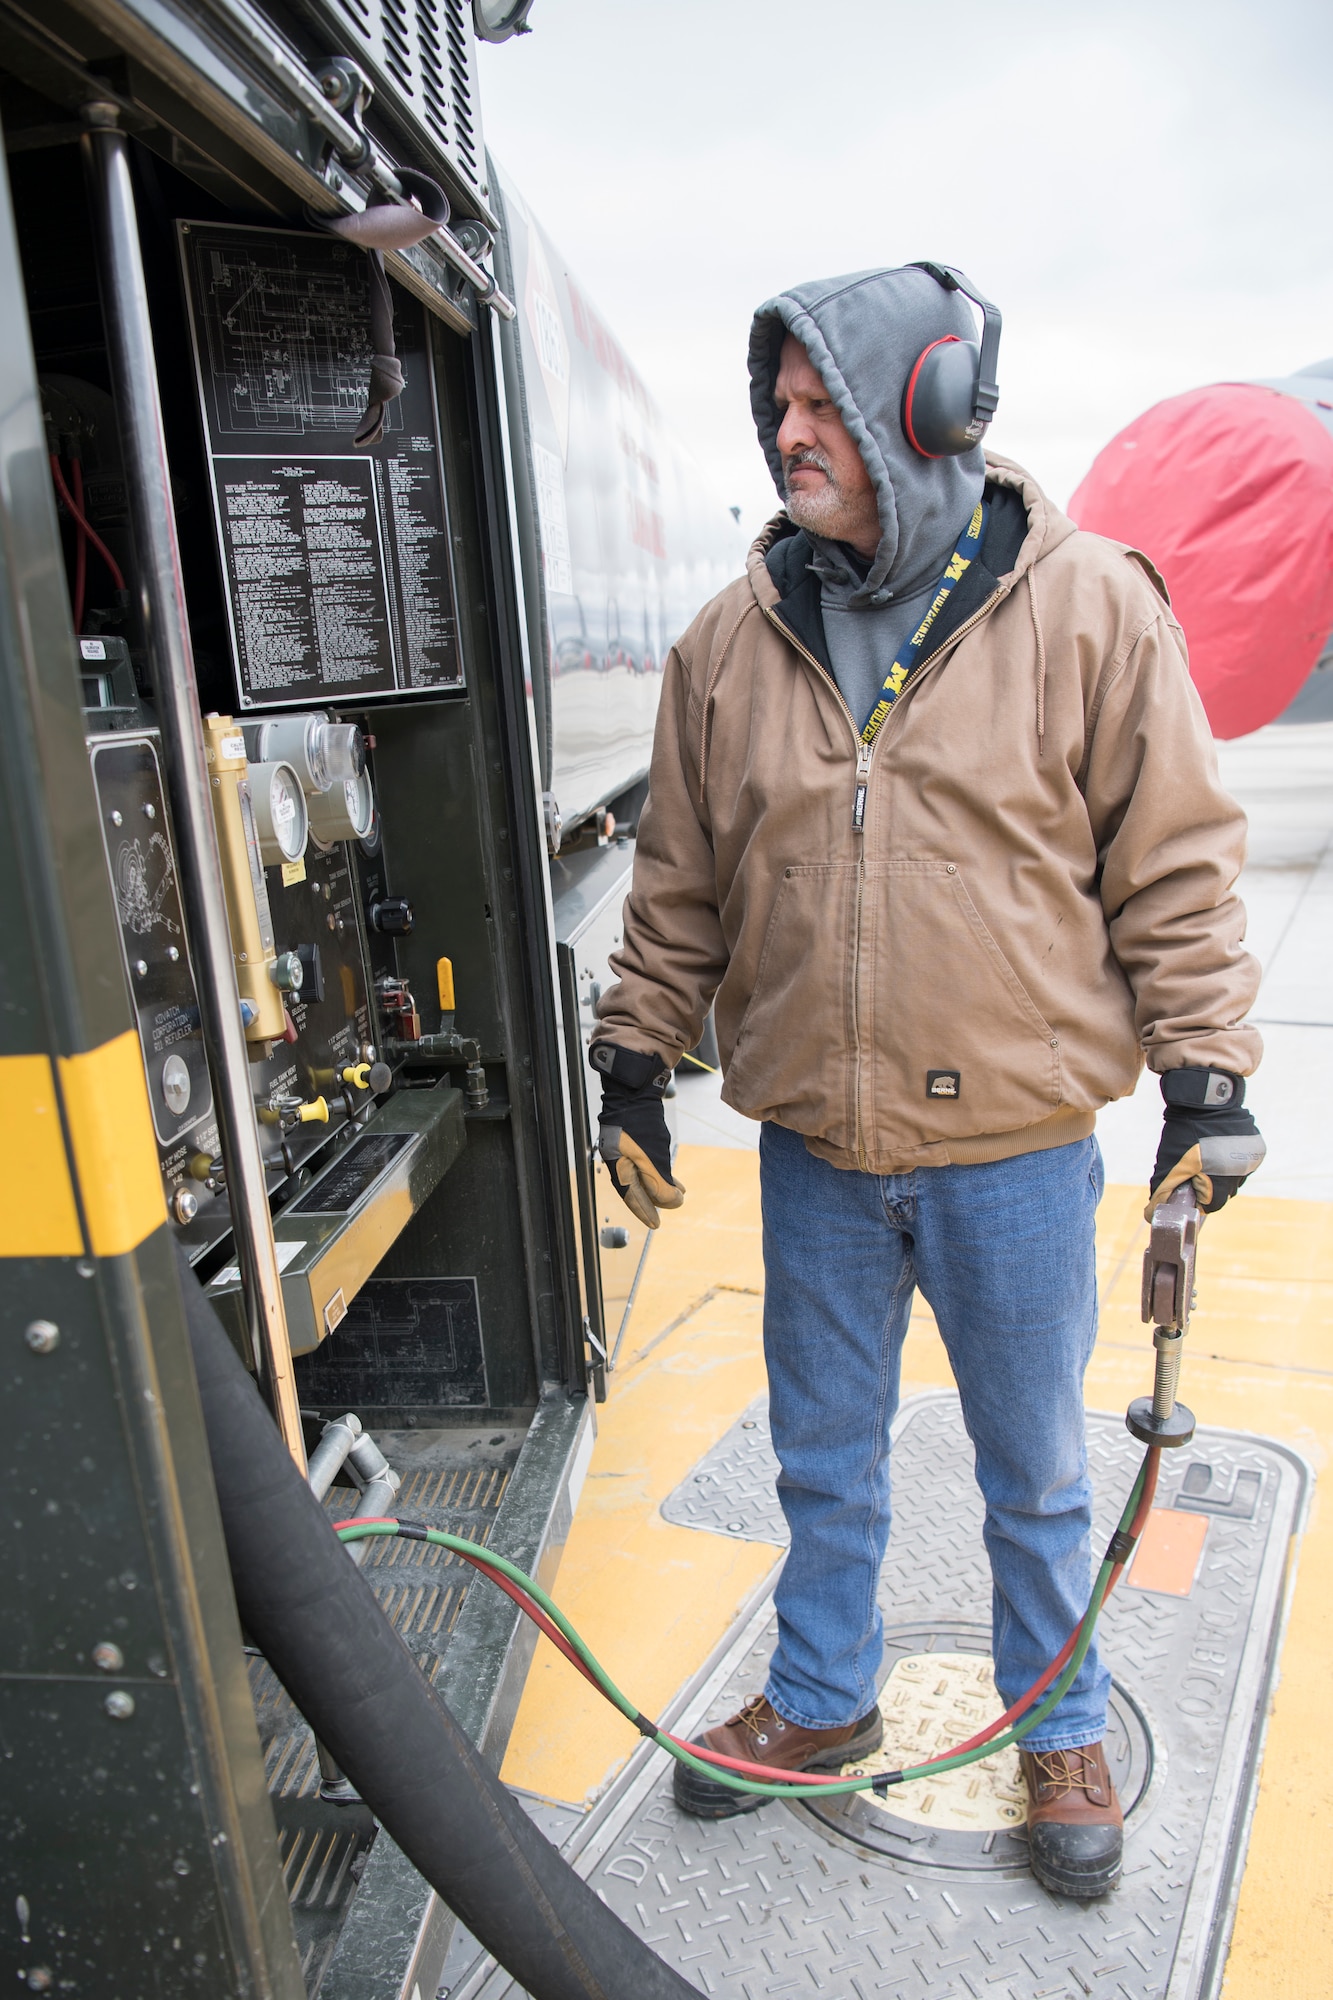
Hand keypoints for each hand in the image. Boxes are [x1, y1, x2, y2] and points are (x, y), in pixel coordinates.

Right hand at [590, 1042, 685, 1229]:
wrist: (634, 1088)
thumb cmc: (641, 1122)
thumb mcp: (653, 1157)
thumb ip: (660, 1183)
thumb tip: (672, 1202)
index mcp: (617, 1165)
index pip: (631, 1196)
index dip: (644, 1211)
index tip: (656, 1225)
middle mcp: (618, 1158)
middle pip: (637, 1187)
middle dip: (654, 1200)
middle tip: (665, 1214)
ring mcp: (626, 1146)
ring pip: (644, 1173)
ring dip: (661, 1185)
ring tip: (678, 1193)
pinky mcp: (635, 1136)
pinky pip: (648, 1160)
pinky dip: (660, 1169)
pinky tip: (672, 1173)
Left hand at [1147, 1069, 1265, 1220]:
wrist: (1205, 1097)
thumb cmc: (1184, 1133)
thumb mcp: (1167, 1164)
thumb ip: (1162, 1192)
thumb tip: (1153, 1215)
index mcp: (1222, 1181)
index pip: (1210, 1205)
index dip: (1195, 1198)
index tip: (1186, 1186)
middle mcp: (1242, 1173)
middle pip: (1224, 1191)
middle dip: (1208, 1184)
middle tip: (1193, 1167)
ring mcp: (1252, 1157)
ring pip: (1234, 1175)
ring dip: (1221, 1170)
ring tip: (1205, 1153)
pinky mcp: (1257, 1143)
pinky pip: (1242, 1158)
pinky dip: (1231, 1155)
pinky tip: (1218, 1143)